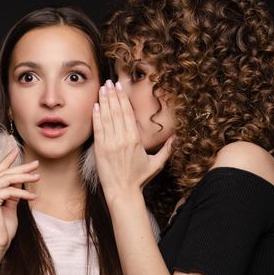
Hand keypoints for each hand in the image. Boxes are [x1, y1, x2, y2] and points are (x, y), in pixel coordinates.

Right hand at [0, 148, 38, 258]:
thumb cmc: (2, 230)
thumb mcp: (10, 207)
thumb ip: (13, 194)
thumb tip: (20, 182)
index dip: (7, 159)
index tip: (16, 149)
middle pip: (4, 173)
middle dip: (21, 167)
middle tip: (36, 163)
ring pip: (7, 179)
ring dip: (24, 177)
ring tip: (38, 177)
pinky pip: (10, 191)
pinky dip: (23, 192)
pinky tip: (33, 196)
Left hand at [92, 80, 172, 203]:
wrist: (122, 192)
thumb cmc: (139, 178)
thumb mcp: (157, 164)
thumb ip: (167, 149)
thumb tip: (177, 138)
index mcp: (136, 139)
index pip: (128, 113)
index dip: (123, 98)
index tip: (119, 87)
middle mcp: (122, 138)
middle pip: (117, 111)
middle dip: (112, 95)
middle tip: (109, 82)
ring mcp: (110, 143)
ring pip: (106, 117)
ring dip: (104, 101)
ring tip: (102, 88)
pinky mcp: (100, 149)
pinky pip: (98, 129)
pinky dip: (96, 116)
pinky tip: (95, 105)